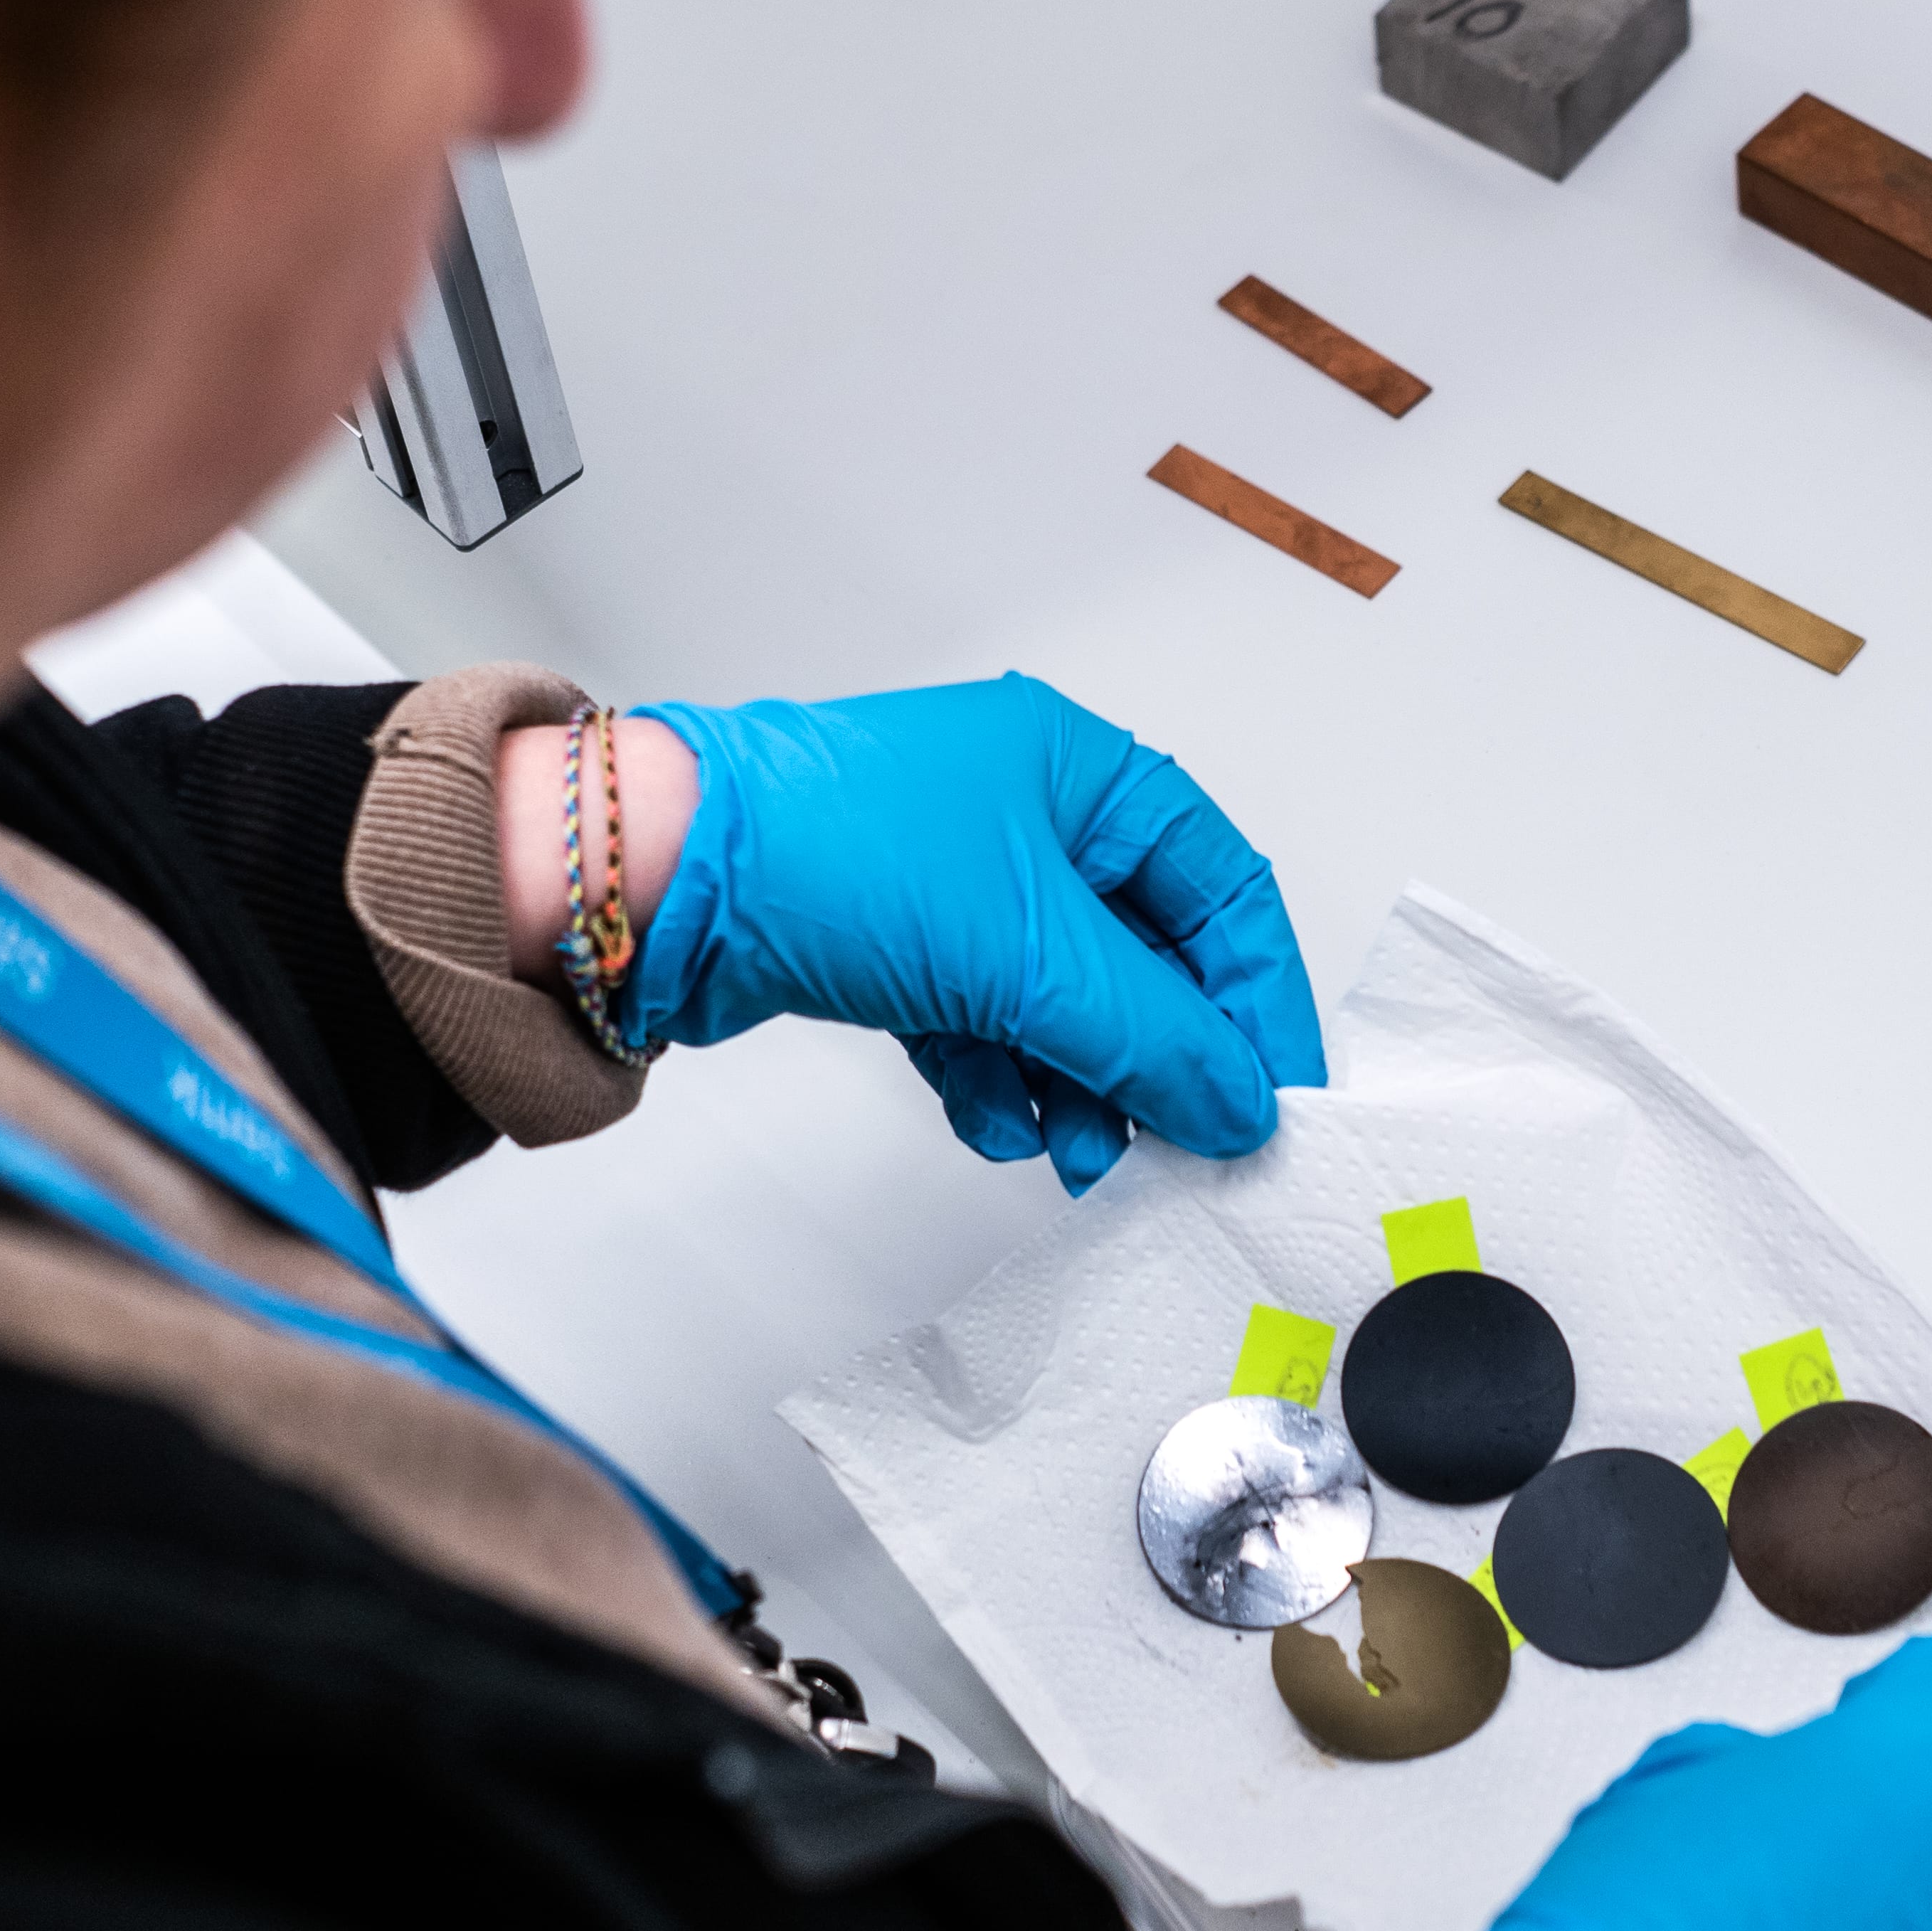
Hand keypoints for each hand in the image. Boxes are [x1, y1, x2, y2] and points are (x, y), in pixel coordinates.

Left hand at [624, 676, 1324, 1191]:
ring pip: (1066, 1003)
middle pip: (1146, 958)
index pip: (1221, 891)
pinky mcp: (900, 943)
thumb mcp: (1033, 955)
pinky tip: (997, 1123)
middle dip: (1161, 1060)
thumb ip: (1153, 1040)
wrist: (656, 880)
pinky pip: (988, 1023)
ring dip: (1083, 1087)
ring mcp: (961, 882)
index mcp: (1083, 774)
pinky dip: (1002, 1080)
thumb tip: (1238, 1105)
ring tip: (1083, 1156)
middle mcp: (1030, 817)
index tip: (1275, 1095)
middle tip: (1182, 1144)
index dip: (1259, 998)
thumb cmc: (829, 849)